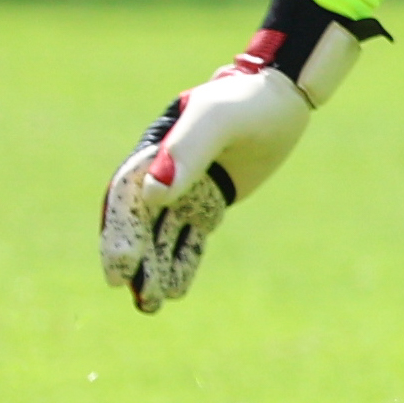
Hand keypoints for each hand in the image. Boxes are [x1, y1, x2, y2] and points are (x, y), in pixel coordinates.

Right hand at [99, 0, 376, 309]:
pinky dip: (182, 261)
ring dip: (155, 267)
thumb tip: (155, 193)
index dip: (119, 233)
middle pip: (140, 222)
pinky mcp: (209, 199)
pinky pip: (190, 235)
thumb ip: (188, 150)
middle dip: (133, 258)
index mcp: (153, 151)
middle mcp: (162, 172)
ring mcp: (185, 188)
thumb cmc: (248, 101)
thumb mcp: (218, 119)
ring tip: (150, 305)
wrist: (283, 97)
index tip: (119, 268)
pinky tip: (177, 289)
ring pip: (163, 234)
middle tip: (132, 292)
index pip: (127, 198)